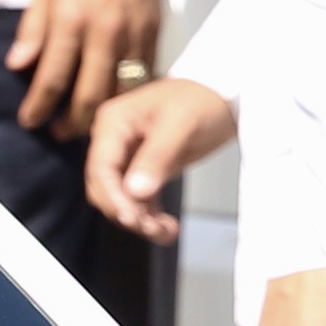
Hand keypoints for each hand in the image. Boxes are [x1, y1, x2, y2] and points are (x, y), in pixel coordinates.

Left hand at [6, 0, 176, 141]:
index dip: (39, 105)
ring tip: (86, 127)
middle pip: (88, 94)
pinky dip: (130, 93)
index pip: (51, 77)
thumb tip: (17, 65)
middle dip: (71, 121)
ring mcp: (133, 33)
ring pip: (120, 90)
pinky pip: (143, 73)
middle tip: (58, 134)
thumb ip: (33, 27)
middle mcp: (104, 32)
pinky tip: (118, 102)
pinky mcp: (154, 30)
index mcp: (71, 19)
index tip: (29, 121)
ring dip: (102, 114)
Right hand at [81, 74, 233, 244]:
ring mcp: (127, 156)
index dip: (113, 198)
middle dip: (126, 212)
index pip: (100, 168)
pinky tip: (166, 228)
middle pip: (105, 188)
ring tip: (166, 231)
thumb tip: (135, 192)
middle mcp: (113, 141)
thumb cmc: (203, 99)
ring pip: (120, 198)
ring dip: (139, 219)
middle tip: (153, 229)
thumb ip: (157, 157)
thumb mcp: (181, 125)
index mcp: (113, 124)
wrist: (225, 94)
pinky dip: (149, 216)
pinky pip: (138, 200)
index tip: (133, 220)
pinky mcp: (143, 169)